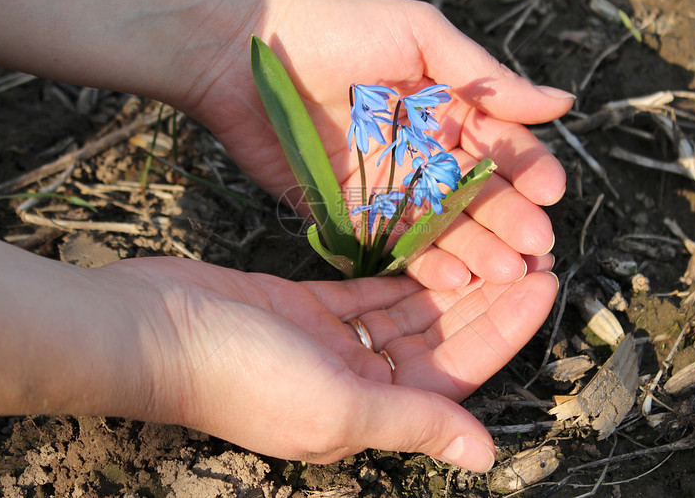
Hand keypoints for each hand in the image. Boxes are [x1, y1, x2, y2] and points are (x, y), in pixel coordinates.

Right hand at [101, 255, 558, 470]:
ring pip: (408, 308)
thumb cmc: (239, 375)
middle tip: (531, 249)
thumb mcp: (336, 406)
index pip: (459, 373)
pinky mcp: (306, 303)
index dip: (505, 330)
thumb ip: (413, 422)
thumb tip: (483, 455)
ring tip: (493, 239)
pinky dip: (400, 269)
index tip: (544, 283)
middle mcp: (357, 380)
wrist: (150, 329)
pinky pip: (368, 287)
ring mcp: (331, 340)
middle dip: (487, 297)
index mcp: (370, 413)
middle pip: (440, 337)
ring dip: (449, 278)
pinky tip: (434, 243)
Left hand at [183, 0, 572, 289]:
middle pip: (474, 192)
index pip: (497, 143)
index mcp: (443, 106)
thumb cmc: (332, 26)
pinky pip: (390, 243)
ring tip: (505, 270)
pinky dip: (420, 261)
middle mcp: (420, 150)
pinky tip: (450, 275)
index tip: (550, 191)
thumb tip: (561, 102)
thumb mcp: (417, 34)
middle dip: (508, 218)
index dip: (526, 168)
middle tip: (536, 244)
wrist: (241, 50)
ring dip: (474, 247)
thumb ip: (483, 75)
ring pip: (440, 225)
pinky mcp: (348, 212)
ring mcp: (386, 185)